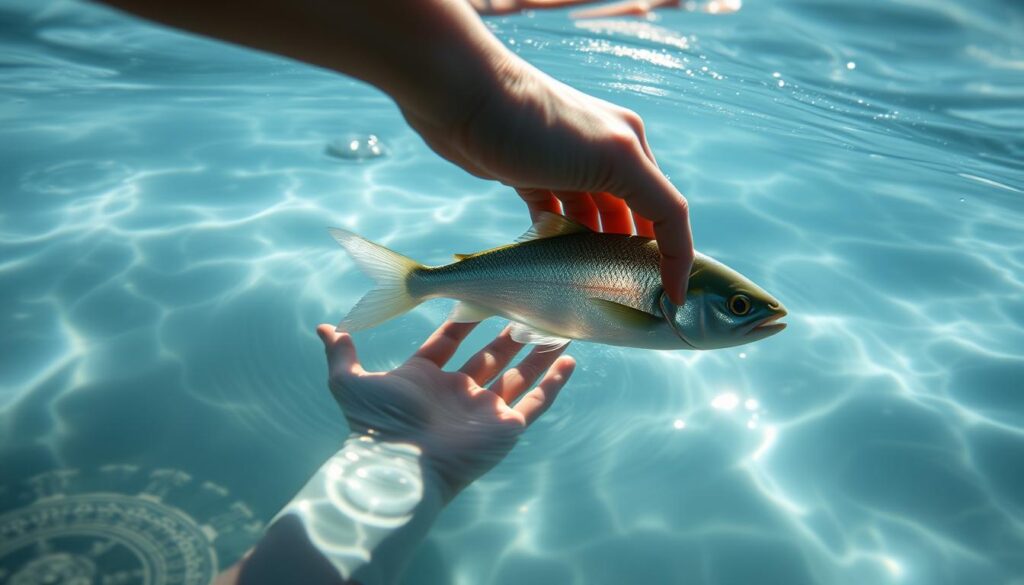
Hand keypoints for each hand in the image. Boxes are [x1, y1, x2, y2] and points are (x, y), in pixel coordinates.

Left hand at [316, 321, 575, 499]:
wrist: (399, 467)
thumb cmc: (374, 426)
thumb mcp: (349, 382)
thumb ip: (341, 354)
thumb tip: (325, 328)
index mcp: (425, 379)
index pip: (449, 342)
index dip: (462, 320)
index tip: (477, 295)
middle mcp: (457, 393)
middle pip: (490, 355)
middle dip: (509, 332)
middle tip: (526, 304)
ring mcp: (483, 411)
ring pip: (518, 374)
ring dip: (537, 351)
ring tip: (558, 325)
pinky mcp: (505, 429)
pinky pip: (535, 401)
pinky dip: (553, 383)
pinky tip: (569, 360)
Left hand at [398, 55, 693, 302]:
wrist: (462, 97)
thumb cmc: (538, 124)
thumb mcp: (612, 159)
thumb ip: (652, 201)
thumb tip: (671, 248)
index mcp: (630, 149)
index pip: (669, 213)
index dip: (676, 258)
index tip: (672, 301)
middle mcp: (604, 154)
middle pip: (631, 219)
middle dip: (633, 259)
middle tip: (630, 302)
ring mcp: (564, 164)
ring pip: (591, 220)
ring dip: (593, 252)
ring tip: (591, 289)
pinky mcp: (528, 174)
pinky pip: (553, 214)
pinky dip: (556, 237)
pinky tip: (551, 260)